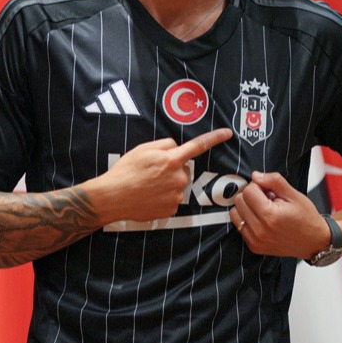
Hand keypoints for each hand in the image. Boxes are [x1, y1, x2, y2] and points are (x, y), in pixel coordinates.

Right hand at [94, 128, 233, 222]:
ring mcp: (176, 195)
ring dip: (167, 184)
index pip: (198, 146)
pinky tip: (149, 196)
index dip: (214, 138)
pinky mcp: (172, 209)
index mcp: (171, 159)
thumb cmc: (126, 171)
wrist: (113, 197)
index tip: (228, 133)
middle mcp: (178, 178)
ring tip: (146, 185)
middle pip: (183, 168)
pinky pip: (173, 199)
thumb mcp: (143, 149)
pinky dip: (163, 197)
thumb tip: (176, 149)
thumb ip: (164, 145)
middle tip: (150, 172)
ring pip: (178, 185)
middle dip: (171, 168)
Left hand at [230, 171, 328, 258]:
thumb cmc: (306, 218)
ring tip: (263, 209)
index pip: (248, 191)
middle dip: (251, 196)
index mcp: (270, 215)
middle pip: (239, 201)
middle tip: (267, 199)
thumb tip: (255, 176)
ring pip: (235, 214)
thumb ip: (274, 181)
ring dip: (246, 208)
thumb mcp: (294, 195)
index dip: (258, 186)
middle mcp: (260, 230)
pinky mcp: (254, 246)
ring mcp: (255, 240)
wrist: (314, 242)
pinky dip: (246, 220)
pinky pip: (239, 226)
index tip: (269, 191)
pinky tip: (261, 219)